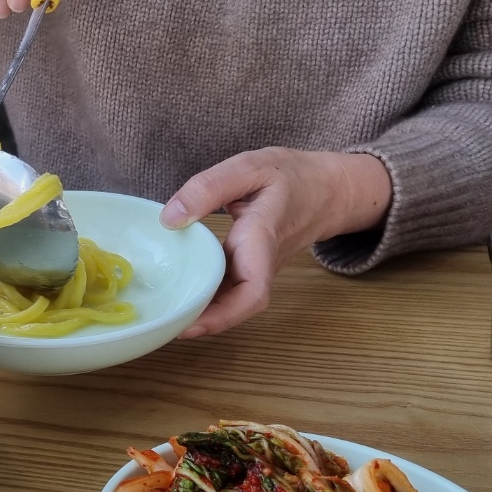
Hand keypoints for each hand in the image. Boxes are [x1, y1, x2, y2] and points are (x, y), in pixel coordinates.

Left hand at [159, 148, 391, 337]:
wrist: (329, 188)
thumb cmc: (292, 176)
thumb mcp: (251, 166)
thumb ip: (209, 188)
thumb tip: (170, 219)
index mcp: (261, 238)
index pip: (252, 290)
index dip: (222, 315)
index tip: (189, 325)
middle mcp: (261, 262)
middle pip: (238, 305)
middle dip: (203, 321)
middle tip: (162, 323)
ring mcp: (257, 267)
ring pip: (232, 299)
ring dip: (202, 311)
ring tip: (163, 313)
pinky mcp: (250, 265)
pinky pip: (228, 286)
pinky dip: (205, 294)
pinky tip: (177, 291)